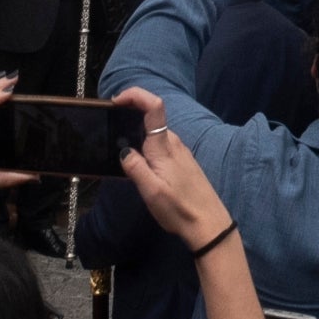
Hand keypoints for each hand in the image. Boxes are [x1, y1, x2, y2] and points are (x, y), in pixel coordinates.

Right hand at [113, 101, 229, 249]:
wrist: (208, 224)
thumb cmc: (179, 208)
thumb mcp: (151, 191)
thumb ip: (135, 167)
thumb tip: (123, 150)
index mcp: (164, 146)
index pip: (154, 106)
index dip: (135, 95)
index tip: (116, 101)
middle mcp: (173, 143)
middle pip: (151, 117)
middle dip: (130, 115)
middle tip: (110, 127)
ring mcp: (179, 152)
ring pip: (154, 132)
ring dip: (137, 132)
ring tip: (119, 146)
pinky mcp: (181, 162)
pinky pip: (160, 145)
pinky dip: (145, 145)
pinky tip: (138, 161)